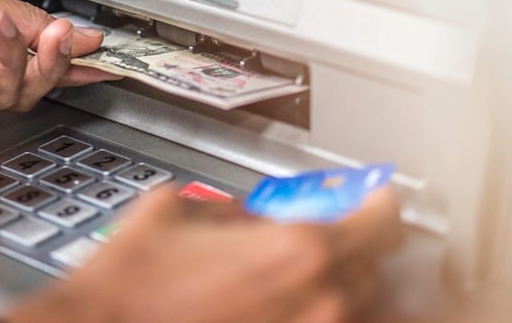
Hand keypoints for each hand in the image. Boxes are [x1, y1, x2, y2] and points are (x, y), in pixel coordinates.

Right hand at [8, 188, 402, 322]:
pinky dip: (304, 313)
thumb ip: (231, 211)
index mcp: (295, 250)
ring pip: (350, 307)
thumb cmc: (130, 284)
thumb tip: (251, 217)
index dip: (375, 203)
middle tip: (305, 239)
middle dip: (345, 246)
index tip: (365, 200)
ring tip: (275, 279)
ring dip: (327, 287)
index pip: (381, 218)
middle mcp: (317, 302)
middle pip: (371, 266)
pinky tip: (262, 306)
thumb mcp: (176, 213)